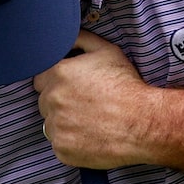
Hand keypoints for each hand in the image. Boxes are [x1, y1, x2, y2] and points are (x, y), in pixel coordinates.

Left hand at [35, 31, 158, 169]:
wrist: (144, 123)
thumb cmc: (128, 87)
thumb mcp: (107, 51)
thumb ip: (80, 39)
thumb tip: (63, 35)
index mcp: (58, 73)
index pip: (40, 78)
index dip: (56, 83)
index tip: (73, 89)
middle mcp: (52, 99)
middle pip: (44, 102)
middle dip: (59, 103)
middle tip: (84, 106)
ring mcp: (56, 126)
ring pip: (51, 124)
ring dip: (64, 124)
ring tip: (90, 122)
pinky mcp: (63, 148)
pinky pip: (60, 145)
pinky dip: (72, 143)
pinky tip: (91, 137)